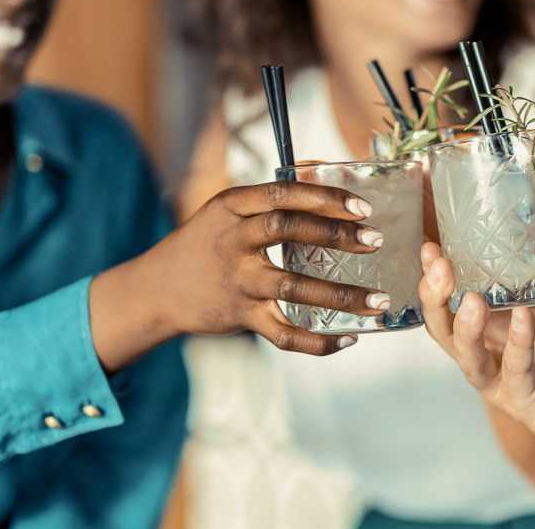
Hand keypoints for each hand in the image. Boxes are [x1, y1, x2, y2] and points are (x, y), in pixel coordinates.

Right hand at [95, 181, 388, 368]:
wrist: (156, 290)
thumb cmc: (206, 244)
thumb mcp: (227, 212)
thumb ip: (270, 204)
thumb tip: (332, 195)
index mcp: (232, 206)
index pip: (283, 193)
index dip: (324, 197)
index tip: (361, 207)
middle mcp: (233, 240)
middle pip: (288, 229)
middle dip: (336, 234)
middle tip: (374, 241)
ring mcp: (237, 280)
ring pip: (293, 287)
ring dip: (340, 294)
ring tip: (377, 299)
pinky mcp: (240, 316)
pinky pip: (283, 334)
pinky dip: (317, 341)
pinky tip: (347, 338)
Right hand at [418, 244, 534, 466]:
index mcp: (494, 323)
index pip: (452, 297)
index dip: (435, 275)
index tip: (430, 245)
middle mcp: (489, 351)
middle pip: (444, 327)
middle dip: (434, 297)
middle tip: (438, 266)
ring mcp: (503, 379)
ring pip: (467, 355)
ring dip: (464, 325)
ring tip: (471, 298)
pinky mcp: (525, 402)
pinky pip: (514, 372)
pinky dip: (517, 344)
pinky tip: (524, 319)